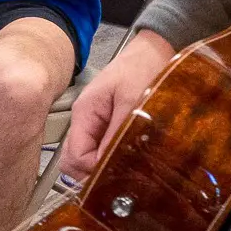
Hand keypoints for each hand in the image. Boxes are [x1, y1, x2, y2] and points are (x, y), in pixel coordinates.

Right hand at [61, 28, 172, 181]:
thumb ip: (116, 135)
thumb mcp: (132, 102)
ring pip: (86, 158)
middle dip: (91, 174)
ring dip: (100, 168)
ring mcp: (95, 123)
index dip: (91, 171)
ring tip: (125, 170)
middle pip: (74, 161)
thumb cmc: (143, 67)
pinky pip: (100, 150)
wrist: (155, 51)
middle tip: (118, 179)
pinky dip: (109, 159)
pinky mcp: (107, 125)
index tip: (114, 175)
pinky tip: (127, 159)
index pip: (74, 156)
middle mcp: (84, 120)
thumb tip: (106, 167)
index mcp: (84, 112)